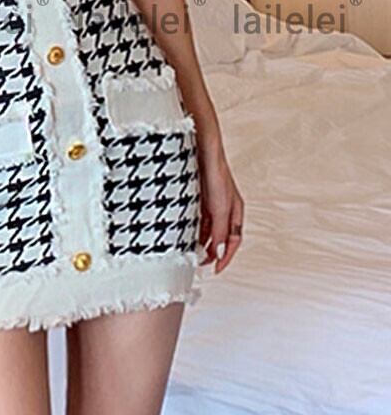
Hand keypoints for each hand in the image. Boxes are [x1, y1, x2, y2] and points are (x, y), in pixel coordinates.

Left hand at [197, 139, 243, 273]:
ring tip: (190, 252)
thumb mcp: (219, 207)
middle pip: (220, 236)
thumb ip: (219, 231)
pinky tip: (184, 234)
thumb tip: (218, 254)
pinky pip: (197, 218)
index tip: (215, 270)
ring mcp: (210, 202)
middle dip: (211, 252)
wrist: (201, 148)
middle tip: (199, 264)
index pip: (233, 241)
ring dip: (201, 241)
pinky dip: (193, 228)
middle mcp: (224, 208)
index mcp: (235, 211)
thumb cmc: (215, 172)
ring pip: (207, 228)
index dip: (225, 257)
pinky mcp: (197, 196)